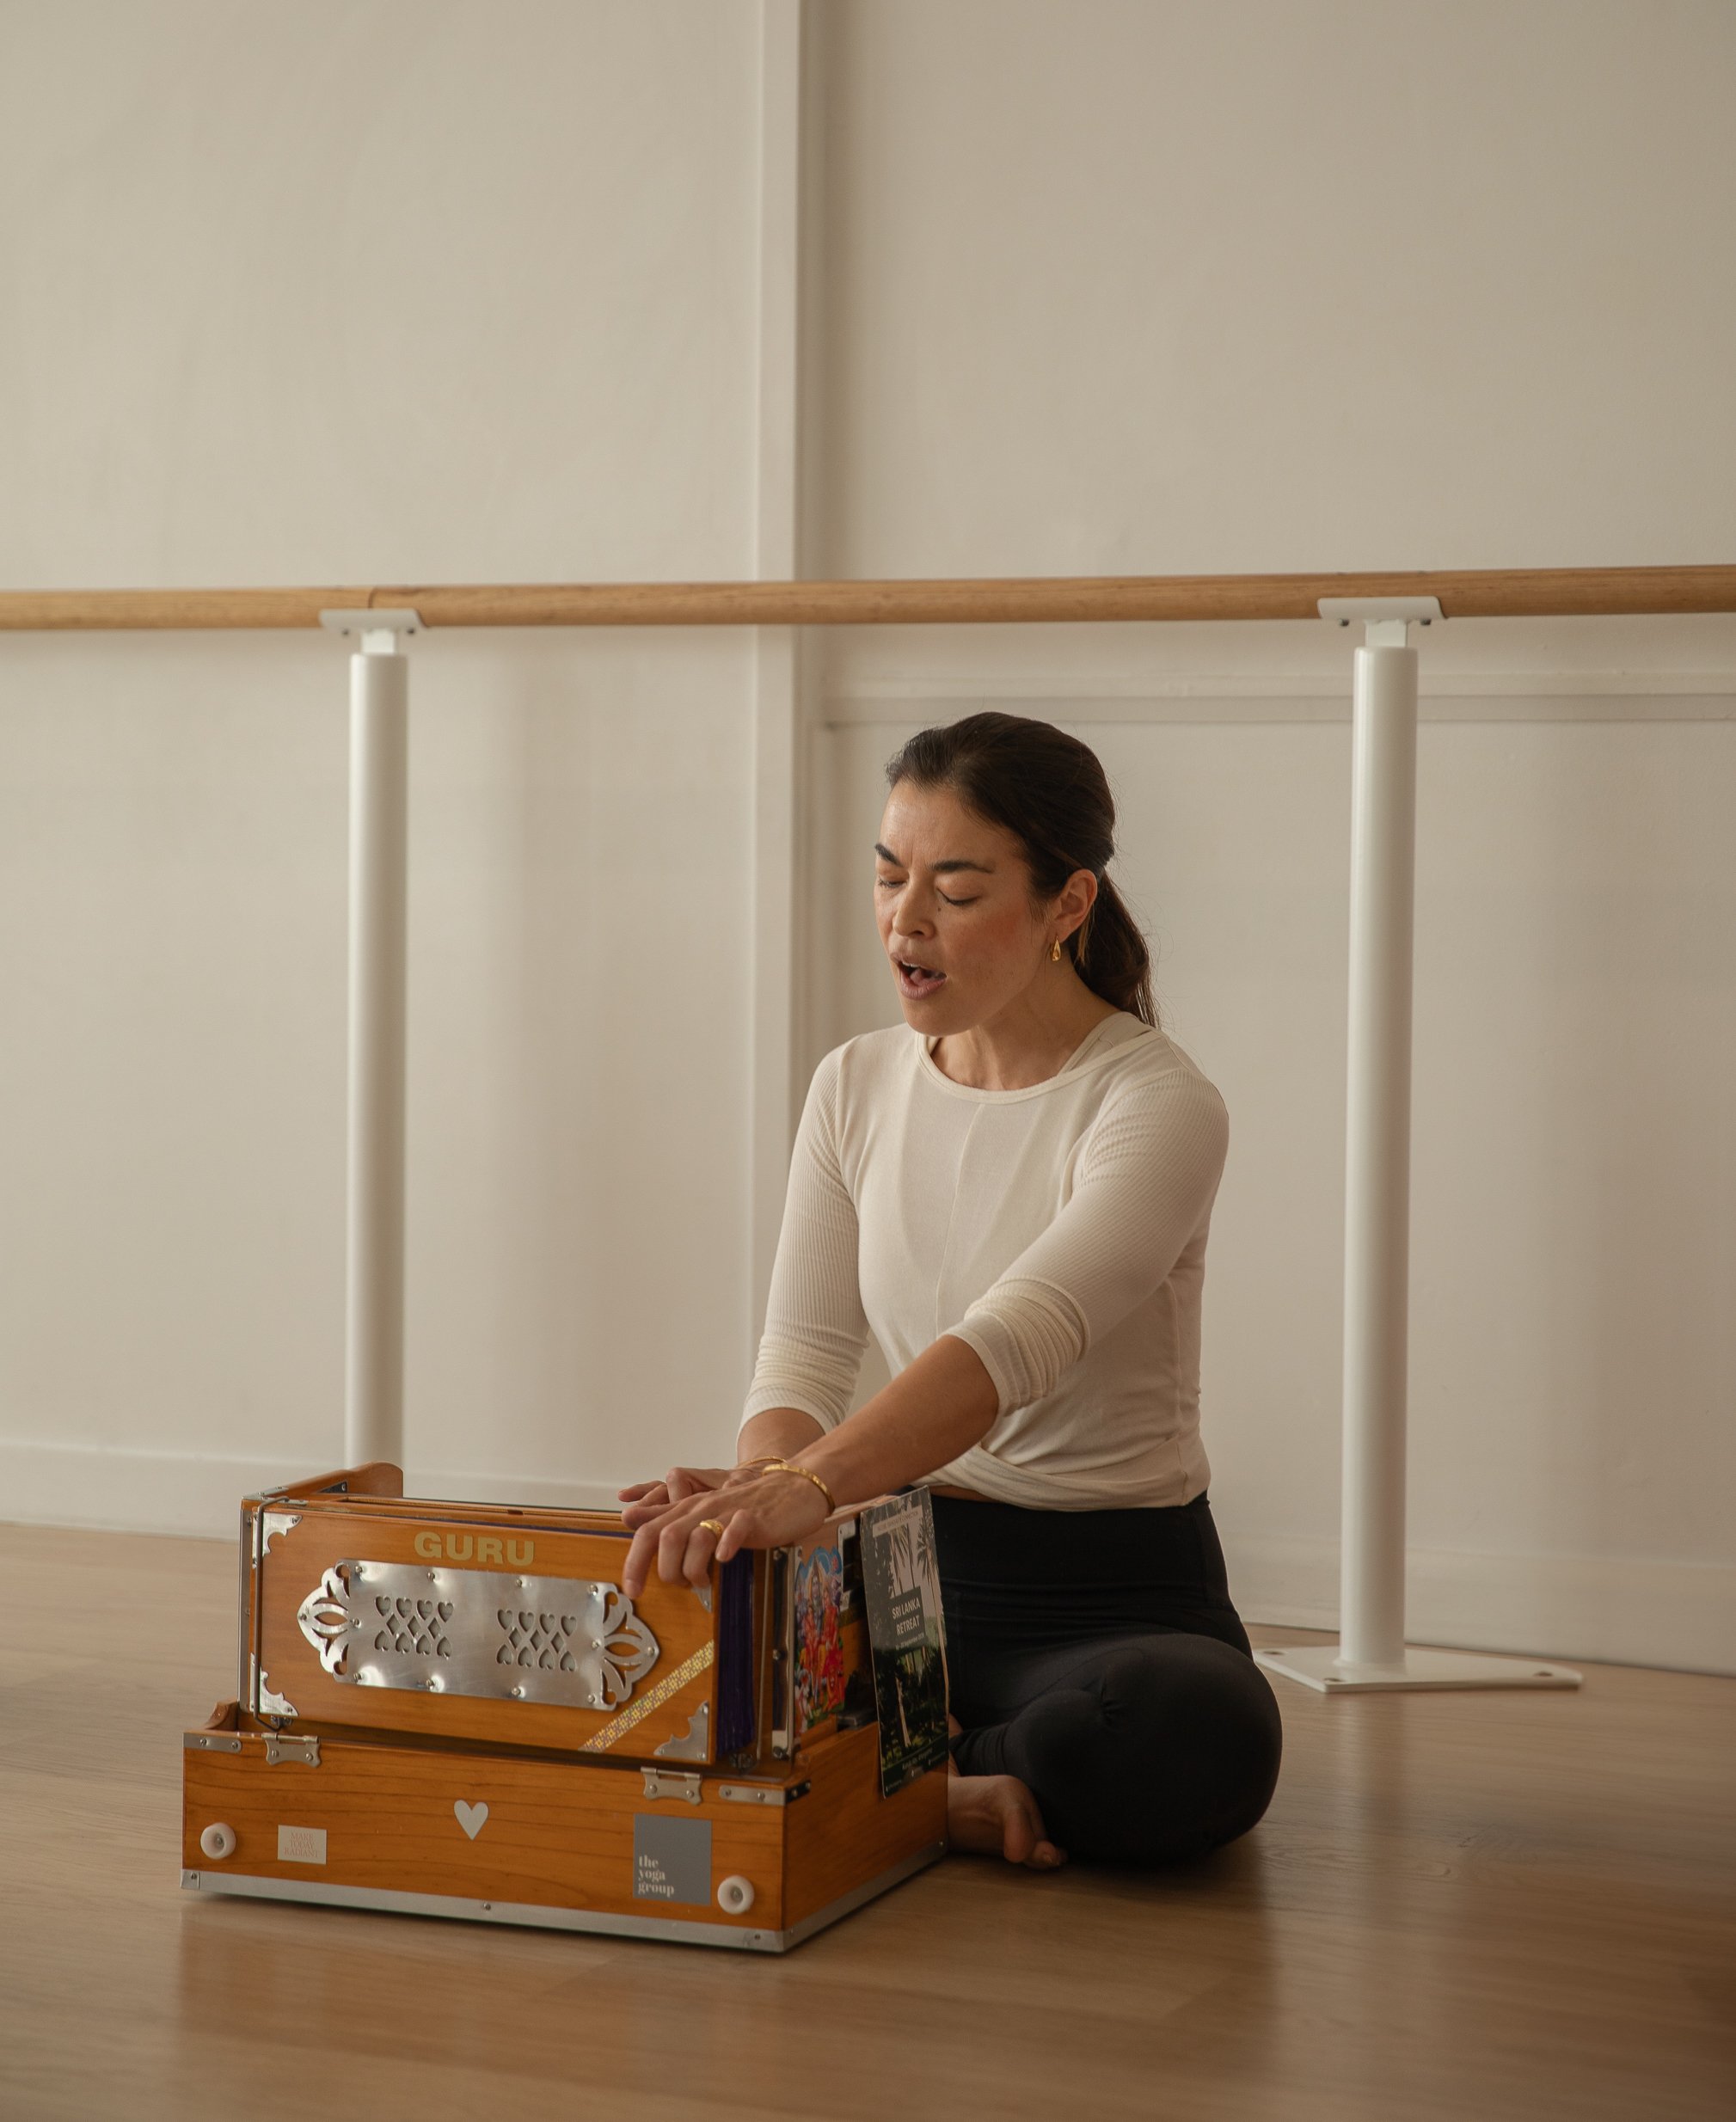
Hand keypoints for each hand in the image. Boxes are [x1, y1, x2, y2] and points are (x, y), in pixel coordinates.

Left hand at [620, 1466, 829, 1598]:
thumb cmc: (747, 1507)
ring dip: (693, 1567)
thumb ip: (668, 1517)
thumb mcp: (703, 1511)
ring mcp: (728, 1511)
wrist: (793, 1490)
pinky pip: (736, 1529)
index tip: (633, 1590)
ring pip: (696, 1536)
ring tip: (703, 1580)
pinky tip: (725, 1559)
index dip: (635, 1561)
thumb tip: (630, 1520)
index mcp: (688, 1509)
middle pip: (667, 1536)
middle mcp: (703, 1507)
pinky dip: (726, 1546)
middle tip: (679, 1586)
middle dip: (665, 1569)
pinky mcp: (754, 1518)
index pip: (649, 1531)